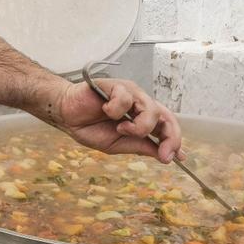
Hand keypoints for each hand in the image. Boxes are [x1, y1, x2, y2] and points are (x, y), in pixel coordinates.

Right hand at [53, 79, 183, 162]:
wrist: (67, 116)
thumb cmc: (90, 127)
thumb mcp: (118, 144)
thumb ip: (141, 147)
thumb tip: (164, 156)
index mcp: (143, 118)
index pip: (167, 126)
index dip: (175, 141)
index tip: (176, 158)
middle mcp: (140, 104)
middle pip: (167, 117)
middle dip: (170, 137)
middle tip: (163, 153)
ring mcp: (131, 93)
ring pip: (151, 109)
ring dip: (138, 126)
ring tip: (120, 128)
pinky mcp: (117, 85)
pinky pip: (127, 98)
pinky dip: (116, 109)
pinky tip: (105, 111)